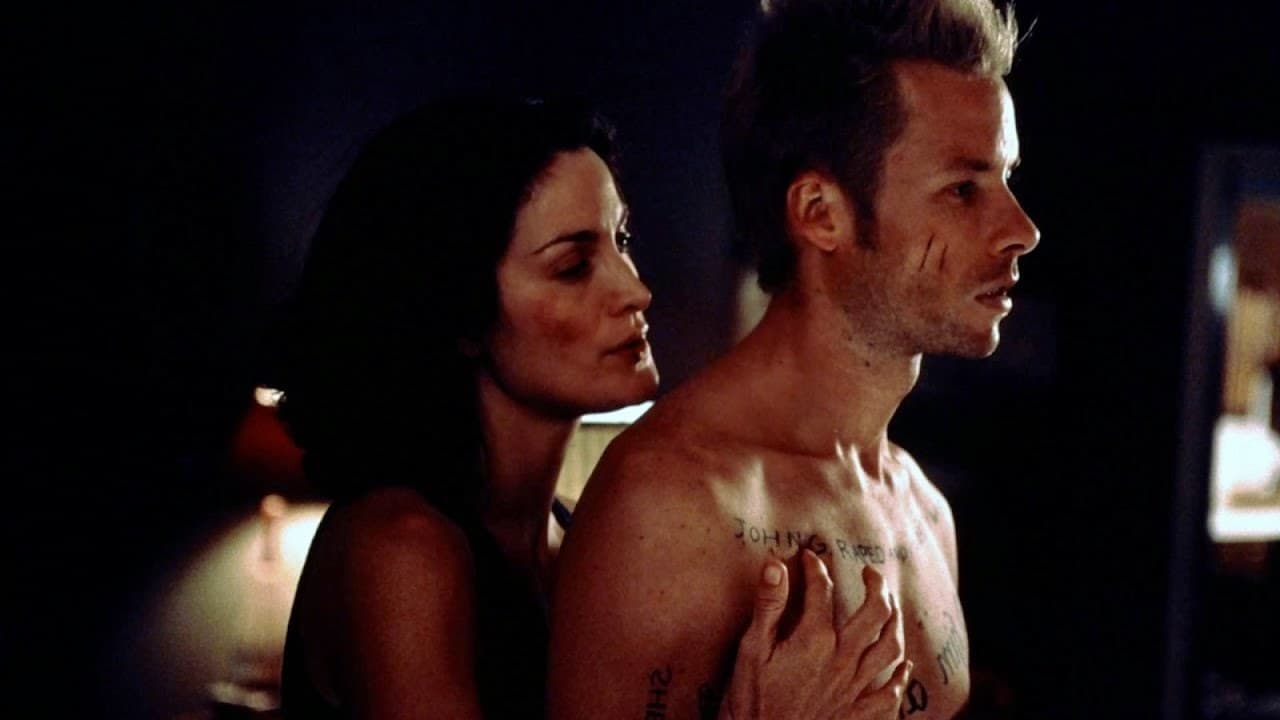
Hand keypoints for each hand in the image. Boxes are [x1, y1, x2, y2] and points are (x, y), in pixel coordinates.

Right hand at [719, 549, 910, 719]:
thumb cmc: (751, 702)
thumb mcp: (751, 649)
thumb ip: (768, 606)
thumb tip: (774, 565)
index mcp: (815, 640)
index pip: (822, 590)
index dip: (815, 568)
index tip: (809, 556)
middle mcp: (842, 660)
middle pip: (874, 613)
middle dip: (876, 586)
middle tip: (870, 573)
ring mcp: (855, 688)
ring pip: (891, 647)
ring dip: (896, 622)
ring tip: (892, 606)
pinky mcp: (859, 714)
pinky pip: (891, 694)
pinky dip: (901, 677)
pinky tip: (904, 665)